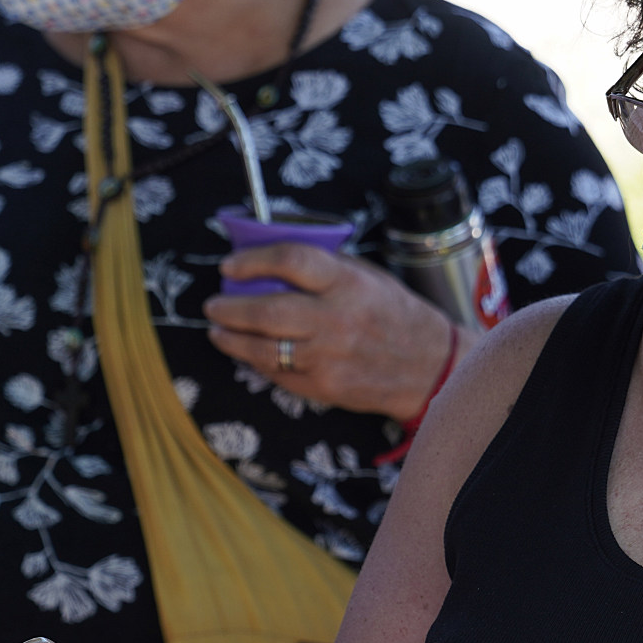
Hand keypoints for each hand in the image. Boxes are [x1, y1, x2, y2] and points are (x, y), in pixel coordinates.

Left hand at [207, 246, 459, 419]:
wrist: (428, 366)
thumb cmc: (394, 314)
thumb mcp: (368, 276)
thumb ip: (325, 267)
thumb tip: (272, 256)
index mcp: (348, 283)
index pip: (292, 260)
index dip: (253, 260)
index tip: (230, 265)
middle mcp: (337, 319)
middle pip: (268, 310)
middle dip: (230, 307)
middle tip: (214, 303)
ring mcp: (329, 357)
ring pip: (264, 348)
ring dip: (231, 339)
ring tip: (218, 330)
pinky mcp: (324, 386)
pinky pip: (277, 373)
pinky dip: (255, 361)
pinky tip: (246, 352)